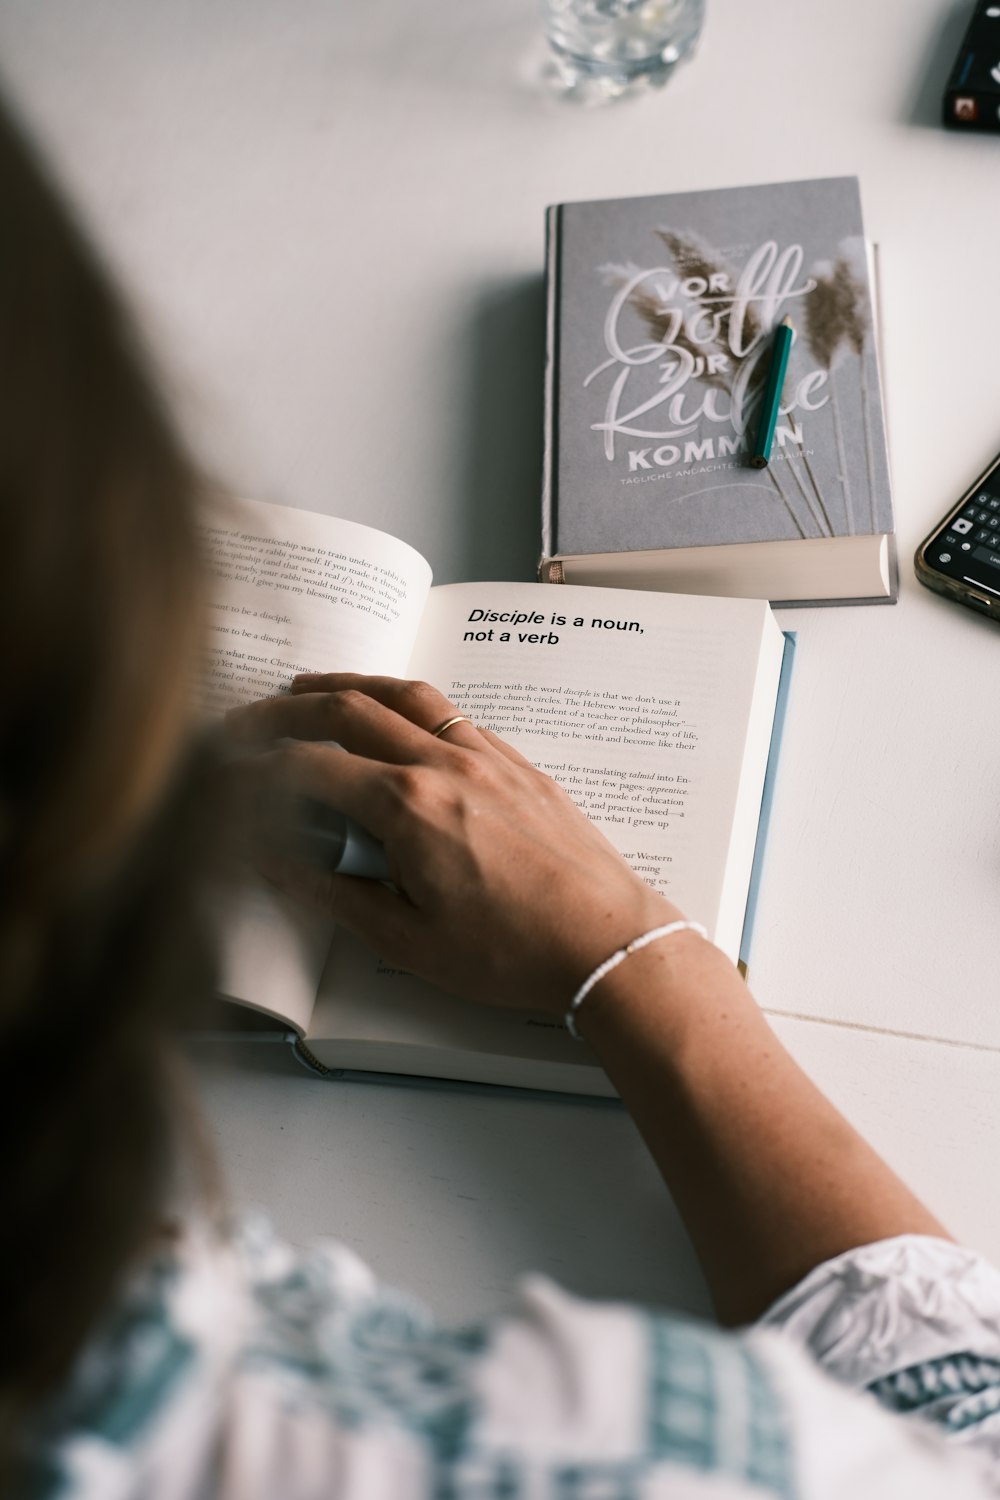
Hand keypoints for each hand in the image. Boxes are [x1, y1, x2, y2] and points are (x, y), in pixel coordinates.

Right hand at [226, 673, 681, 1015]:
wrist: (606, 942)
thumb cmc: (514, 952)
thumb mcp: (407, 940)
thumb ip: (333, 893)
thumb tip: (276, 862)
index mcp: (409, 808)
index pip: (309, 768)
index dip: (255, 767)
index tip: (225, 772)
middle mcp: (443, 766)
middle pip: (345, 711)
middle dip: (283, 710)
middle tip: (244, 719)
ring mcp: (484, 756)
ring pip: (402, 695)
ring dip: (345, 685)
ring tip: (306, 688)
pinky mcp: (515, 762)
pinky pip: (447, 711)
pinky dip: (403, 700)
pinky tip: (390, 714)